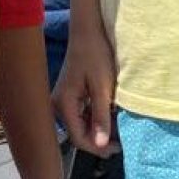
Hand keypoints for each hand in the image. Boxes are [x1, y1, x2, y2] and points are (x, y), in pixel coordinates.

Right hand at [52, 26, 118, 157]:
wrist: (87, 31)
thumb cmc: (95, 54)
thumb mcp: (102, 87)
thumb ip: (101, 116)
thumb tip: (101, 144)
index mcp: (64, 104)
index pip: (79, 138)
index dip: (98, 148)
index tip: (118, 147)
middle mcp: (58, 105)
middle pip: (78, 133)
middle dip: (99, 139)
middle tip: (120, 139)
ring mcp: (62, 100)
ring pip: (80, 125)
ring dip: (98, 128)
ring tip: (117, 125)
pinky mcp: (68, 95)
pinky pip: (80, 114)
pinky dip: (94, 118)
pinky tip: (108, 114)